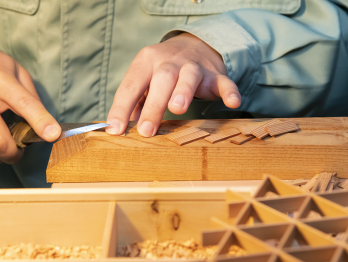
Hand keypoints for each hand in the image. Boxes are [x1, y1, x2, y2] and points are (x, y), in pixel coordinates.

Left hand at [106, 33, 240, 136]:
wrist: (194, 45)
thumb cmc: (162, 70)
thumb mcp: (144, 79)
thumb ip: (133, 102)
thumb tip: (117, 128)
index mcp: (146, 62)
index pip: (131, 85)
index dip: (122, 108)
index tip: (115, 130)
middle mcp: (169, 61)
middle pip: (161, 79)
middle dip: (153, 105)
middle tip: (146, 130)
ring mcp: (194, 66)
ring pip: (189, 76)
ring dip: (183, 91)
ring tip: (177, 109)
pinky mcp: (215, 75)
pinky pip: (224, 82)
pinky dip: (229, 92)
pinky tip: (233, 102)